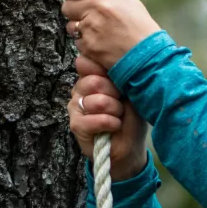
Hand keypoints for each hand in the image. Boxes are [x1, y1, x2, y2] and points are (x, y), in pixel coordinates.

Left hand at [61, 0, 160, 69]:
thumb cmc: (140, 26)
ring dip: (81, 29)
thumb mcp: (126, 0)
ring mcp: (89, 30)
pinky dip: (86, 44)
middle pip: (67, 6)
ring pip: (71, 26)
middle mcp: (94, 10)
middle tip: (91, 16)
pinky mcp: (87, 47)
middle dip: (76, 11)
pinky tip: (102, 44)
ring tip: (100, 32)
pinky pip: (77, 42)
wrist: (148, 55)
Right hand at [68, 55, 148, 180]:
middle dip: (114, 93)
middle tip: (121, 103)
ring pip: (96, 101)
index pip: (87, 62)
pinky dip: (110, 123)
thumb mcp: (130, 92)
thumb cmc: (131, 117)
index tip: (119, 82)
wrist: (130, 148)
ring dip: (115, 111)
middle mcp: (81, 89)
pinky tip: (115, 126)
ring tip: (118, 116)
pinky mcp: (76, 125)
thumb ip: (117, 75)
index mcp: (93, 77)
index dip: (105, 71)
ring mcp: (75, 106)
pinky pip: (94, 119)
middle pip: (93, 81)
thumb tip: (100, 60)